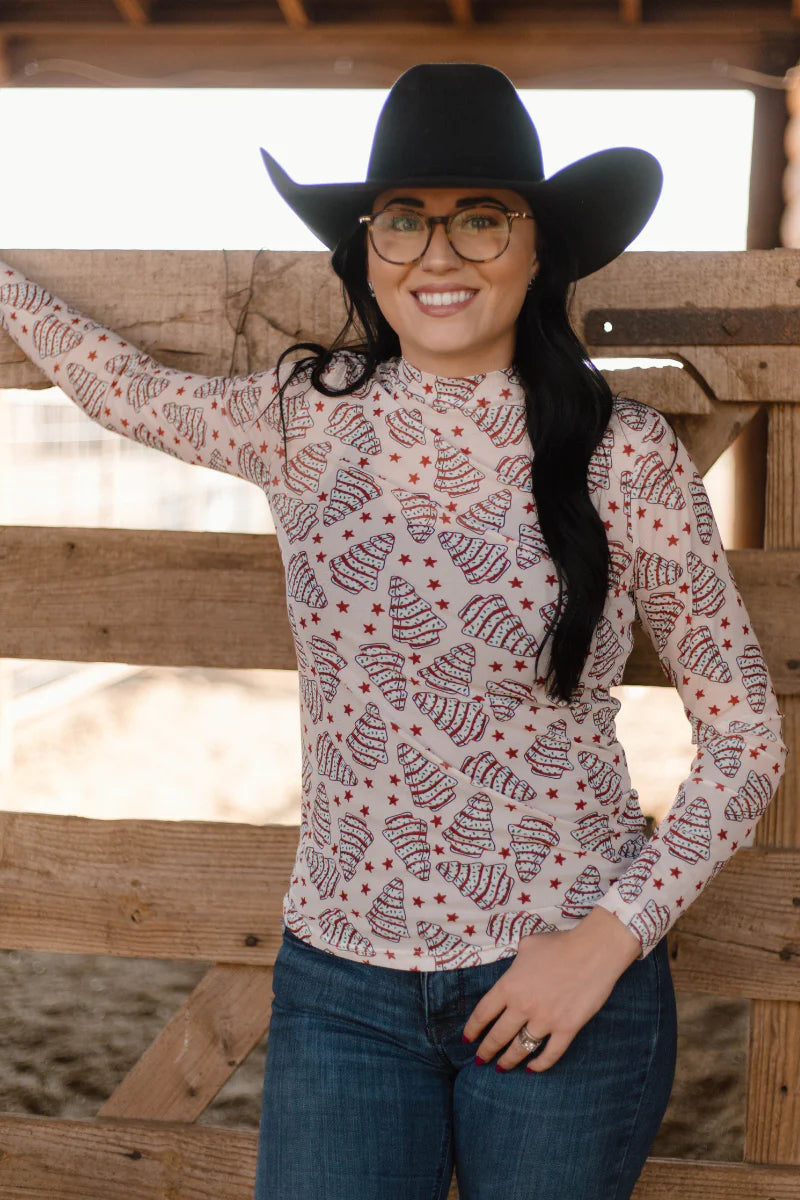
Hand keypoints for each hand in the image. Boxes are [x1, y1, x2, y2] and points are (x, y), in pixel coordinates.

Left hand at [461, 906, 640, 1073]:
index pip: (482, 1014)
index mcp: (509, 986)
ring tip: (501, 1068)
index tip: (467, 1039)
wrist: (592, 951)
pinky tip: (532, 1069)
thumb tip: (515, 967)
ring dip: (508, 1061)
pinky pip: (550, 1054)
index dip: (472, 1029)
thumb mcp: (527, 945)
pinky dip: (540, 1065)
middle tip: (480, 1060)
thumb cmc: (559, 944)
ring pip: (520, 1049)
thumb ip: (515, 961)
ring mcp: (544, 1020)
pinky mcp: (566, 1029)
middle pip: (497, 1036)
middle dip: (486, 1051)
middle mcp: (522, 1007)